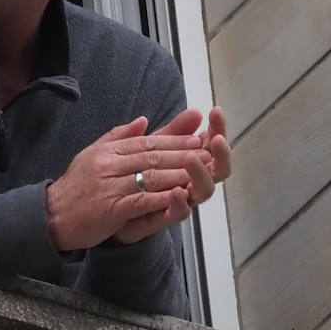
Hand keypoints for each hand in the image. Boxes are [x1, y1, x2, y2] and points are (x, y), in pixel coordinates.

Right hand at [45, 112, 209, 251]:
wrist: (52, 215)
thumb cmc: (75, 187)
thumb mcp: (92, 154)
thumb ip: (118, 137)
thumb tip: (143, 120)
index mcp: (107, 151)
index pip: (146, 142)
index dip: (174, 140)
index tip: (197, 139)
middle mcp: (108, 164)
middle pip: (152, 156)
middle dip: (183, 154)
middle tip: (208, 152)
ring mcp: (110, 186)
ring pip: (151, 176)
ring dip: (179, 174)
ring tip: (202, 172)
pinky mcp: (111, 208)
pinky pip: (142, 201)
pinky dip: (163, 198)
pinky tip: (181, 197)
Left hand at [110, 106, 232, 243]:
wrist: (109, 206)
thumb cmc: (136, 175)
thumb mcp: (151, 147)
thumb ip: (172, 132)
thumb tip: (195, 112)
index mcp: (191, 162)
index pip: (212, 145)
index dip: (218, 128)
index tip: (216, 111)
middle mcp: (191, 182)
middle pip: (218, 169)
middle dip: (221, 153)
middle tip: (216, 138)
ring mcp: (181, 200)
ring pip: (204, 191)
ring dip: (200, 174)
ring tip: (192, 158)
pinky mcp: (164, 217)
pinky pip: (179, 213)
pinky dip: (180, 203)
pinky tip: (178, 192)